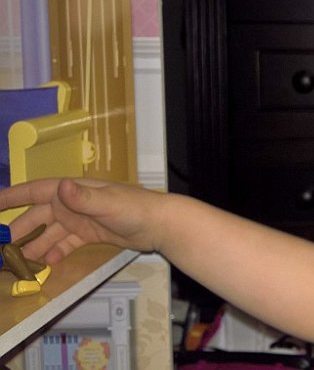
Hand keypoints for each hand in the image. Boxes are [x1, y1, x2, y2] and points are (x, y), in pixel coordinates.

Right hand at [0, 178, 163, 264]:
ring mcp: (81, 219)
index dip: (12, 197)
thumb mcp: (108, 204)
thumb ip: (84, 198)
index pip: (35, 191)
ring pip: (49, 234)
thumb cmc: (136, 209)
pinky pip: (65, 244)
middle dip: (19, 231)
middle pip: (37, 217)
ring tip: (17, 262)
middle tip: (2, 248)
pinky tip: (45, 265)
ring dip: (34, 246)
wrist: (160, 224)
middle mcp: (72, 203)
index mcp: (73, 191)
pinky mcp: (90, 234)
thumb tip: (62, 187)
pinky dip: (55, 253)